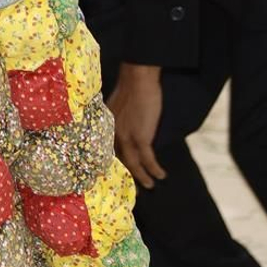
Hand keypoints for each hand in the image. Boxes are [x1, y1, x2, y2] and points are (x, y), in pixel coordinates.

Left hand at [108, 62, 167, 190]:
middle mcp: (112, 134)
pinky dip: (154, 169)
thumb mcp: (117, 106)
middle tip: (132, 187)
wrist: (138, 79)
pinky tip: (160, 175)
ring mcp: (125, 137)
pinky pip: (147, 159)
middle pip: (117, 161)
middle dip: (126, 175)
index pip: (106, 150)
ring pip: (132, 164)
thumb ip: (118, 119)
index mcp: (105, 127)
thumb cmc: (130, 87)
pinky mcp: (140, 136)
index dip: (111, 163)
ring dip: (142, 176)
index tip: (115, 174)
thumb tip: (126, 125)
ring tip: (150, 186)